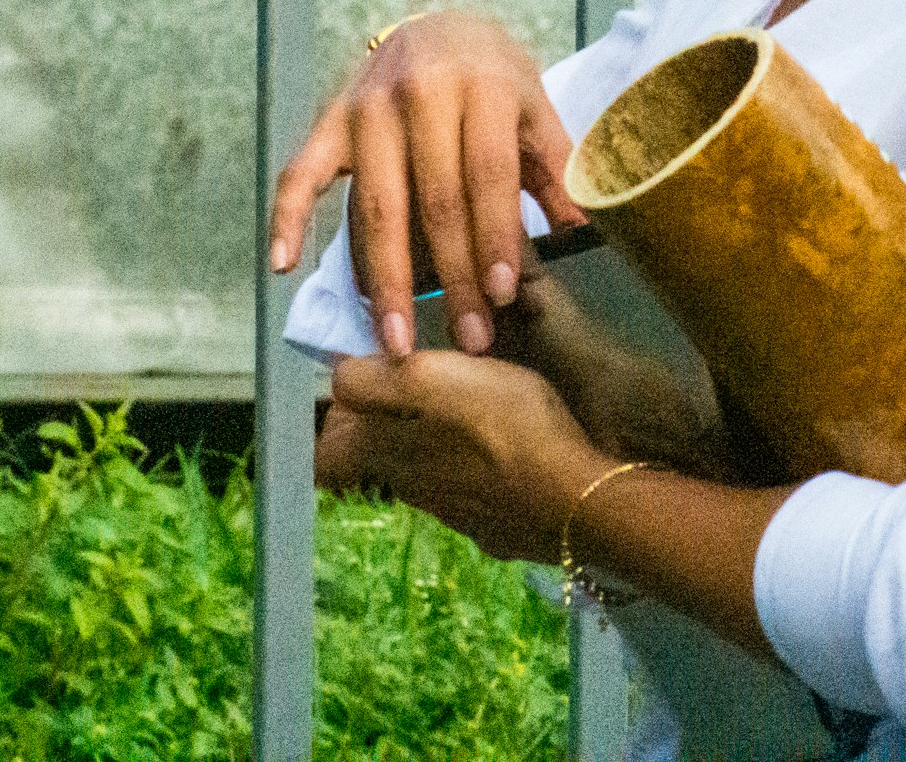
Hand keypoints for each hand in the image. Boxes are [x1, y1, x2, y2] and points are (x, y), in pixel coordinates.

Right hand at [266, 10, 586, 360]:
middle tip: (467, 337)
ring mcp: (367, 108)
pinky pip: (301, 173)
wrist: (439, 22)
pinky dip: (288, 217)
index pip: (487, 172)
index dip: (495, 234)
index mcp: (481, 86)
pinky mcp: (330, 120)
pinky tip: (283, 265)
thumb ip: (556, 168)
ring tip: (395, 338)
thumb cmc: (495, 77)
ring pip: (375, 204)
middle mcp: (419, 93)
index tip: (502, 294)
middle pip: (434, 198)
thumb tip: (582, 230)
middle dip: (451, 274)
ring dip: (385, 277)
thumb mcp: (535, 108)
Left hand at [317, 349, 610, 566]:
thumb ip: (374, 380)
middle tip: (419, 385)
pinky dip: (478, 467)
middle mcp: (414, 493)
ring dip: (435, 444)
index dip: (332, 426)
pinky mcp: (499, 526)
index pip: (326, 459)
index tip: (358, 392)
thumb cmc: (504, 429)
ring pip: (426, 475)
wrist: (579, 501)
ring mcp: (459, 516)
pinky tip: (508, 444)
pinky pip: (473, 492)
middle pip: (378, 464)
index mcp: (389, 458)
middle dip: (386, 426)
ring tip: (471, 407)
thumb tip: (338, 378)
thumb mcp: (433, 382)